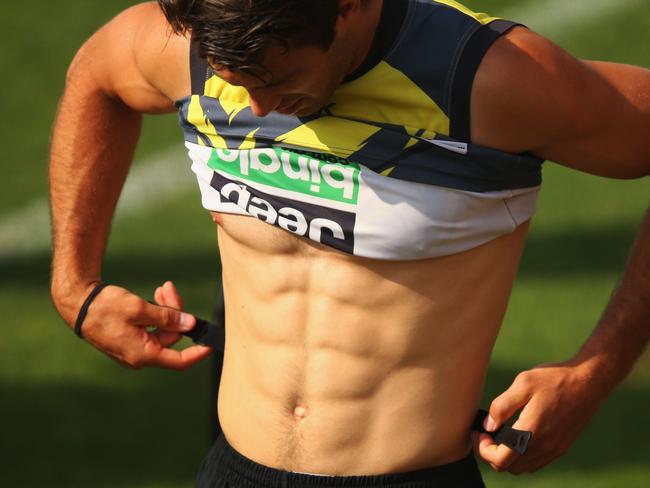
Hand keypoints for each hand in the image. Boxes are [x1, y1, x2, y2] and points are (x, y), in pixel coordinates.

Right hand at [72, 281, 212, 369]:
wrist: (77, 303)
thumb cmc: (104, 307)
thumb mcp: (139, 309)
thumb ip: (167, 317)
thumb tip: (190, 324)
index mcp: (143, 355)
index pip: (179, 361)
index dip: (198, 353)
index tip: (212, 344)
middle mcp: (140, 356)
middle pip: (172, 337)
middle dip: (176, 312)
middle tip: (169, 288)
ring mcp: (135, 349)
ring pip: (163, 330)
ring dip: (167, 309)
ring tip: (163, 288)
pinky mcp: (130, 339)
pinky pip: (152, 329)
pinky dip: (157, 313)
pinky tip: (156, 296)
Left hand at [472, 360, 607, 473]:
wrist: (590, 381)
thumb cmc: (555, 378)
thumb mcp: (523, 383)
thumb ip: (502, 406)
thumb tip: (488, 426)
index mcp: (532, 432)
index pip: (500, 460)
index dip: (482, 449)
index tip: (478, 432)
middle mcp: (545, 447)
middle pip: (509, 467)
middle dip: (491, 453)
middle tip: (486, 432)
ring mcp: (555, 449)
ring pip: (523, 467)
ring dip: (507, 456)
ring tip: (499, 433)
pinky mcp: (562, 446)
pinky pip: (536, 461)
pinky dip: (522, 455)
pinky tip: (518, 434)